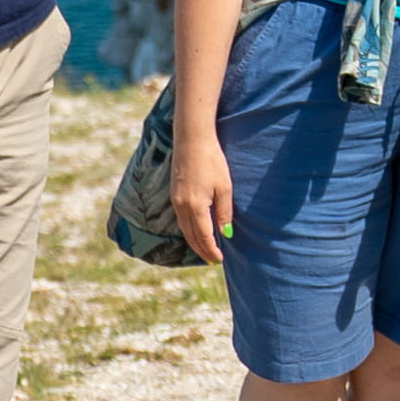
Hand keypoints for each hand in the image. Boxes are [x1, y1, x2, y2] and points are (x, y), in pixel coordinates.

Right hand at [178, 124, 236, 261]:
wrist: (192, 140)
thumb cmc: (212, 161)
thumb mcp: (224, 187)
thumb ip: (224, 212)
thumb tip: (226, 233)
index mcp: (195, 207)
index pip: (203, 237)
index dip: (211, 251)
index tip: (219, 260)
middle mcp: (181, 207)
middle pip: (191, 237)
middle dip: (202, 251)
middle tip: (213, 261)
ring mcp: (175, 200)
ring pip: (184, 229)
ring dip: (194, 242)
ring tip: (205, 250)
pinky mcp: (174, 194)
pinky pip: (180, 219)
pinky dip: (188, 230)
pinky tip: (196, 231)